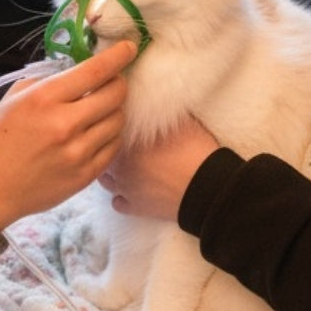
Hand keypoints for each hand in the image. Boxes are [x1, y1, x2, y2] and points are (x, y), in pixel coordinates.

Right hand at [0, 40, 134, 230]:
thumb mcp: (14, 98)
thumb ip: (47, 81)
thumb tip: (76, 68)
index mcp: (44, 99)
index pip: (95, 71)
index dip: (117, 56)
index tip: (128, 48)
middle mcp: (65, 124)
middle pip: (115, 95)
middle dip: (118, 82)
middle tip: (113, 81)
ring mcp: (78, 152)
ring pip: (118, 121)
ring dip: (114, 110)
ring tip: (99, 110)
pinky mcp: (86, 175)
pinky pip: (114, 147)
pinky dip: (110, 135)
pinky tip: (96, 132)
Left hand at [98, 117, 219, 219]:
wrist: (209, 188)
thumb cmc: (196, 151)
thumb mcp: (180, 122)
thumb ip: (160, 114)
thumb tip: (155, 102)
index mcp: (127, 141)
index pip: (107, 133)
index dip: (114, 132)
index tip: (122, 131)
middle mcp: (119, 164)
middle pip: (102, 156)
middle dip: (111, 152)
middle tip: (125, 151)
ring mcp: (125, 188)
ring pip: (105, 181)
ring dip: (112, 175)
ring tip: (126, 171)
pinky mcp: (135, 208)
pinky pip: (117, 203)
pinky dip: (122, 198)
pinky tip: (132, 192)